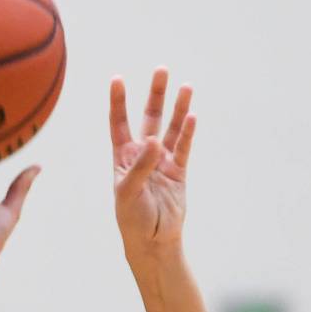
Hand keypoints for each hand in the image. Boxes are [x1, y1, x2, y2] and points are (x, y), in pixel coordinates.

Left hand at [110, 68, 195, 258]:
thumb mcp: (128, 192)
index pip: (119, 124)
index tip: (117, 79)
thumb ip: (140, 166)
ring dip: (178, 109)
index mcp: (122, 158)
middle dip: (155, 95)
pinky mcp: (179, 172)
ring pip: (171, 129)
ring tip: (186, 87)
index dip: (118, 102)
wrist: (153, 241)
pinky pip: (184, 148)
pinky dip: (189, 133)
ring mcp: (162, 162)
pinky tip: (193, 116)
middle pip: (149, 118)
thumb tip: (154, 141)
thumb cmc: (132, 218)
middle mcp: (143, 155)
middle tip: (161, 71)